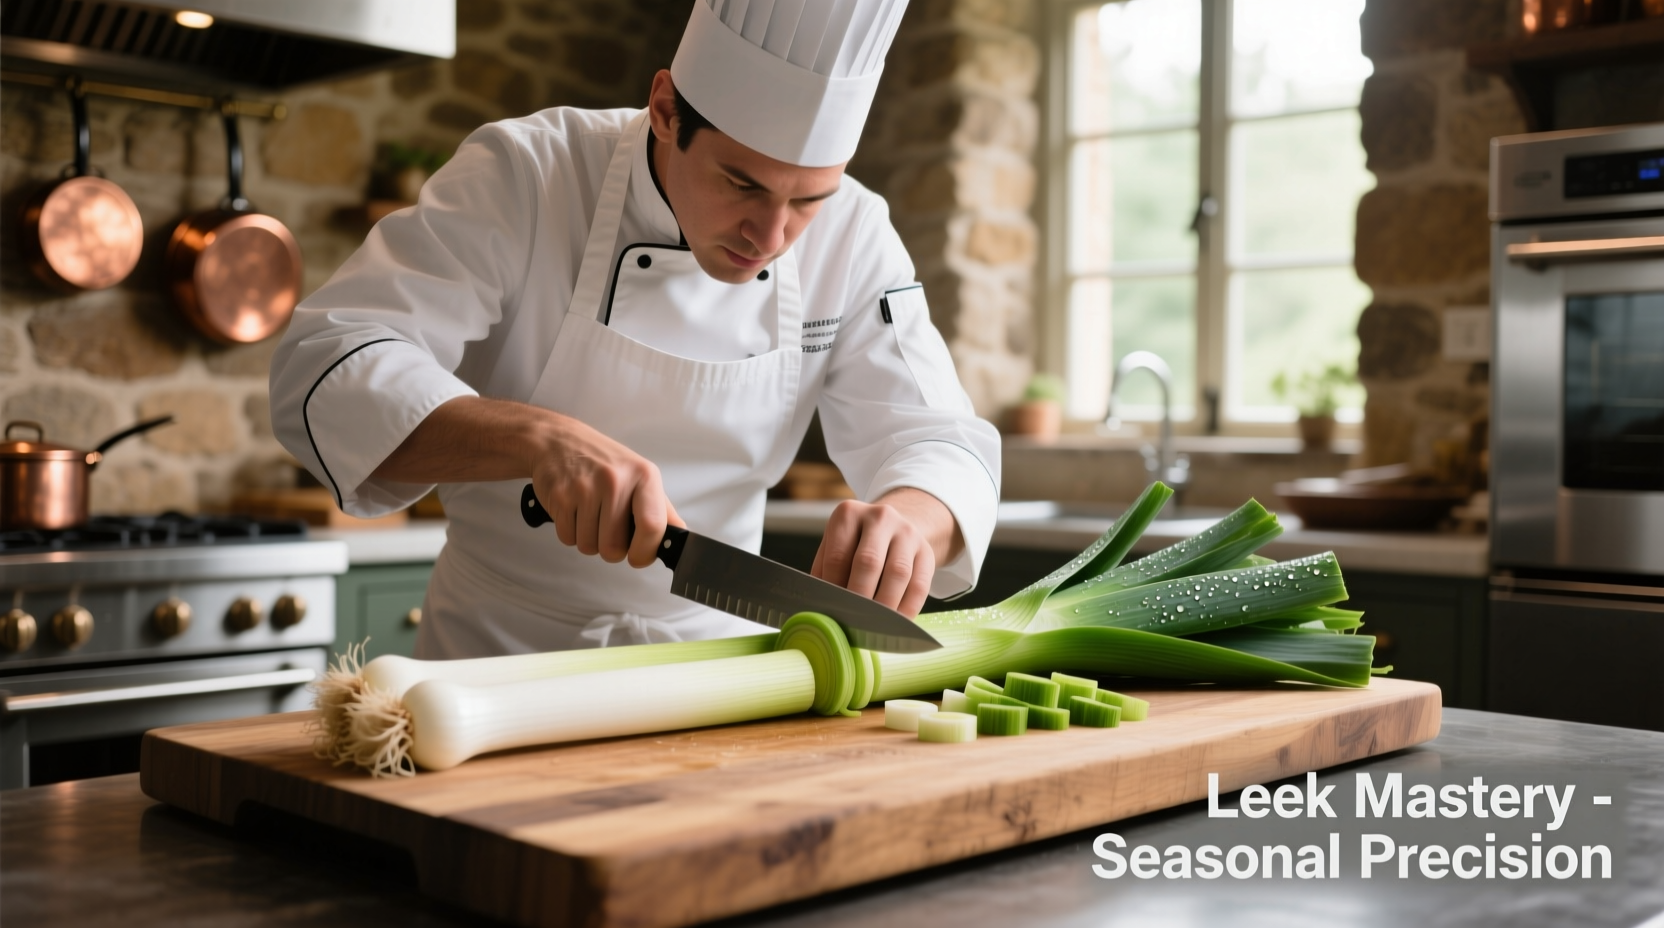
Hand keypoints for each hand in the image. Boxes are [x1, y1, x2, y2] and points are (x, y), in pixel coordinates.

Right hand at [529, 416, 681, 568]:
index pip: (652, 526)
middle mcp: (615, 480)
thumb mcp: (640, 477)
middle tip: (608, 528)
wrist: (558, 440)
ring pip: (589, 547)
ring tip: (589, 514)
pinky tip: (573, 510)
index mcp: (644, 476)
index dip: (645, 552)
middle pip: (614, 547)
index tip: (638, 557)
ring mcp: (585, 488)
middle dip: (610, 549)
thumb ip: (662, 510)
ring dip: (589, 540)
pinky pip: (568, 539)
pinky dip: (570, 532)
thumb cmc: (603, 462)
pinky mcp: (559, 496)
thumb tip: (680, 539)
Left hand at [810, 488, 962, 618]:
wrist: (894, 527)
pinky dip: (908, 608)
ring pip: (898, 573)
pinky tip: (898, 622)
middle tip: (853, 621)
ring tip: (875, 625)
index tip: (832, 610)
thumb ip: (825, 572)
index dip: (834, 588)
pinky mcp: (926, 551)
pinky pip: (920, 584)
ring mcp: (907, 532)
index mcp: (849, 515)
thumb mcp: (836, 546)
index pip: (838, 556)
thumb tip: (820, 607)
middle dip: (860, 597)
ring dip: (885, 605)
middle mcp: (880, 517)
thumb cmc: (856, 544)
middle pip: (869, 562)